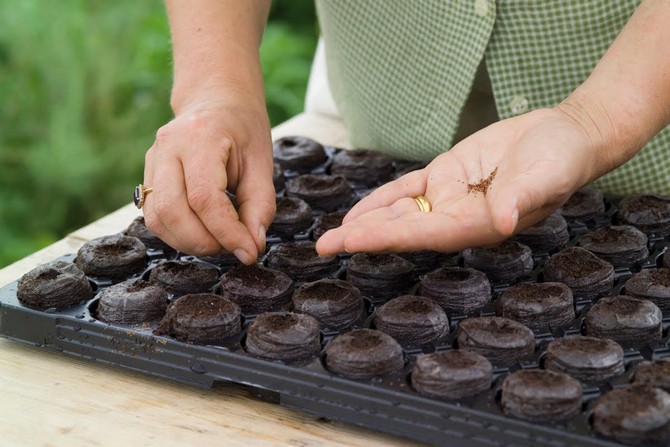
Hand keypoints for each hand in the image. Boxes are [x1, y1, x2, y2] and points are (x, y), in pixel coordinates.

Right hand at [142, 95, 274, 263]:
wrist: (216, 100)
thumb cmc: (243, 130)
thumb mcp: (262, 164)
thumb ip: (260, 206)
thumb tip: (252, 247)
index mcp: (200, 137)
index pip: (205, 198)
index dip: (226, 233)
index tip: (249, 252)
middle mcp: (167, 147)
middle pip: (172, 211)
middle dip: (204, 241)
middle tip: (233, 247)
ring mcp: (152, 159)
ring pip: (157, 218)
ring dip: (189, 242)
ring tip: (219, 241)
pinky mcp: (147, 174)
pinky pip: (153, 215)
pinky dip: (177, 234)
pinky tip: (202, 232)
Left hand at [316, 107, 599, 255]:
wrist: (564, 136)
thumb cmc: (561, 159)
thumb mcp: (546, 175)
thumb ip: (522, 198)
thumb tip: (503, 221)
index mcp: (479, 225)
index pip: (426, 234)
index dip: (388, 237)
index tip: (353, 240)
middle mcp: (458, 217)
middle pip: (403, 229)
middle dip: (363, 237)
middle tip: (324, 247)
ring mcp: (448, 198)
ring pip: (399, 212)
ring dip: (365, 222)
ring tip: (330, 236)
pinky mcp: (445, 175)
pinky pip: (407, 189)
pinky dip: (382, 199)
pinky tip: (357, 212)